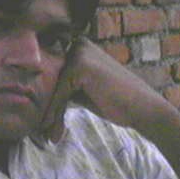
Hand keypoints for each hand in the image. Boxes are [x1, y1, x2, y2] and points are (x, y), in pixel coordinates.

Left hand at [42, 37, 178, 141]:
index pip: (53, 73)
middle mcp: (78, 44)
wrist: (143, 108)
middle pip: (52, 80)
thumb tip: (36, 96)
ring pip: (55, 88)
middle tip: (43, 130)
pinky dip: (56, 113)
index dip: (47, 97)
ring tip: (49, 134)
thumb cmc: (115, 100)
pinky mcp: (80, 67)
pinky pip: (61, 94)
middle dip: (48, 106)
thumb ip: (64, 86)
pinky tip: (53, 131)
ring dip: (52, 114)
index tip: (42, 122)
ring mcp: (79, 53)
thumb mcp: (83, 89)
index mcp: (79, 46)